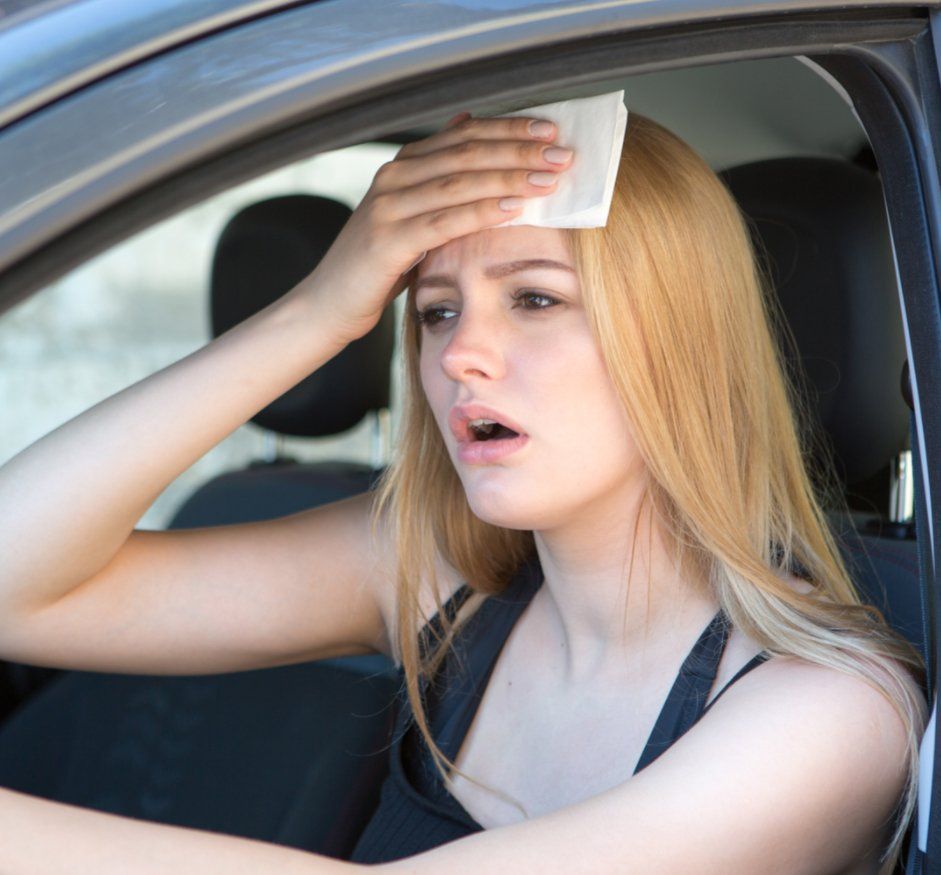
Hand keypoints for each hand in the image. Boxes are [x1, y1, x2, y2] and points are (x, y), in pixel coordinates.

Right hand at [295, 110, 574, 344]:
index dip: (509, 130)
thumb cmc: (378, 263)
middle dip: (519, 151)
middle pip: (467, 153)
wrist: (328, 303)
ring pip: (460, 182)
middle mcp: (394, 177)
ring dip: (510, 178)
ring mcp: (388, 206)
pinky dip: (482, 213)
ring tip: (550, 180)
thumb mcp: (411, 213)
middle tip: (562, 154)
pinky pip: (444, 221)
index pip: (465, 135)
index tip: (550, 132)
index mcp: (404, 165)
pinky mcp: (388, 240)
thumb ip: (439, 174)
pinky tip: (513, 210)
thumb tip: (468, 121)